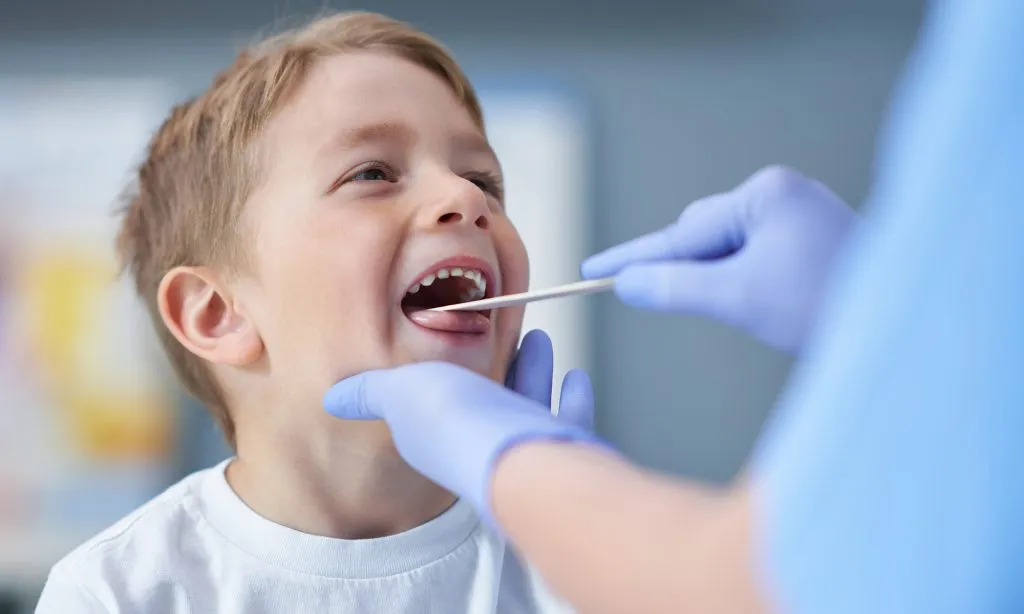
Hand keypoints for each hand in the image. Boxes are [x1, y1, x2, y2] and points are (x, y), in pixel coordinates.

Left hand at [323, 330, 603, 524]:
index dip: (443, 369)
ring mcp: (519, 447)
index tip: (455, 336)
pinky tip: (575, 377)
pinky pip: (566, 421)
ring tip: (538, 338)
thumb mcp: (397, 389)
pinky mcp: (559, 449)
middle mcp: (477, 443)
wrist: (515, 459)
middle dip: (496, 362)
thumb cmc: (458, 426)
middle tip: (505, 331)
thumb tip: (334, 397)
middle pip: (487, 398)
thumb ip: (369, 392)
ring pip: (526, 404)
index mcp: (434, 435)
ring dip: (533, 368)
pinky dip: (570, 398)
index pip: (437, 399)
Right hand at [581, 166, 857, 352]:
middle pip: (705, 236)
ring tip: (736, 311)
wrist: (903, 327)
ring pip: (731, 251)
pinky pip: (757, 258)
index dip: (633, 256)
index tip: (591, 268)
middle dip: (682, 270)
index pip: (683, 231)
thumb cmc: (825, 306)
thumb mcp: (738, 298)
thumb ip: (676, 287)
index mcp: (766, 194)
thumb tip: (629, 284)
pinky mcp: (814, 241)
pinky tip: (753, 304)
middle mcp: (784, 194)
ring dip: (716, 281)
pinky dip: (742, 282)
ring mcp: (802, 215)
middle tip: (642, 297)